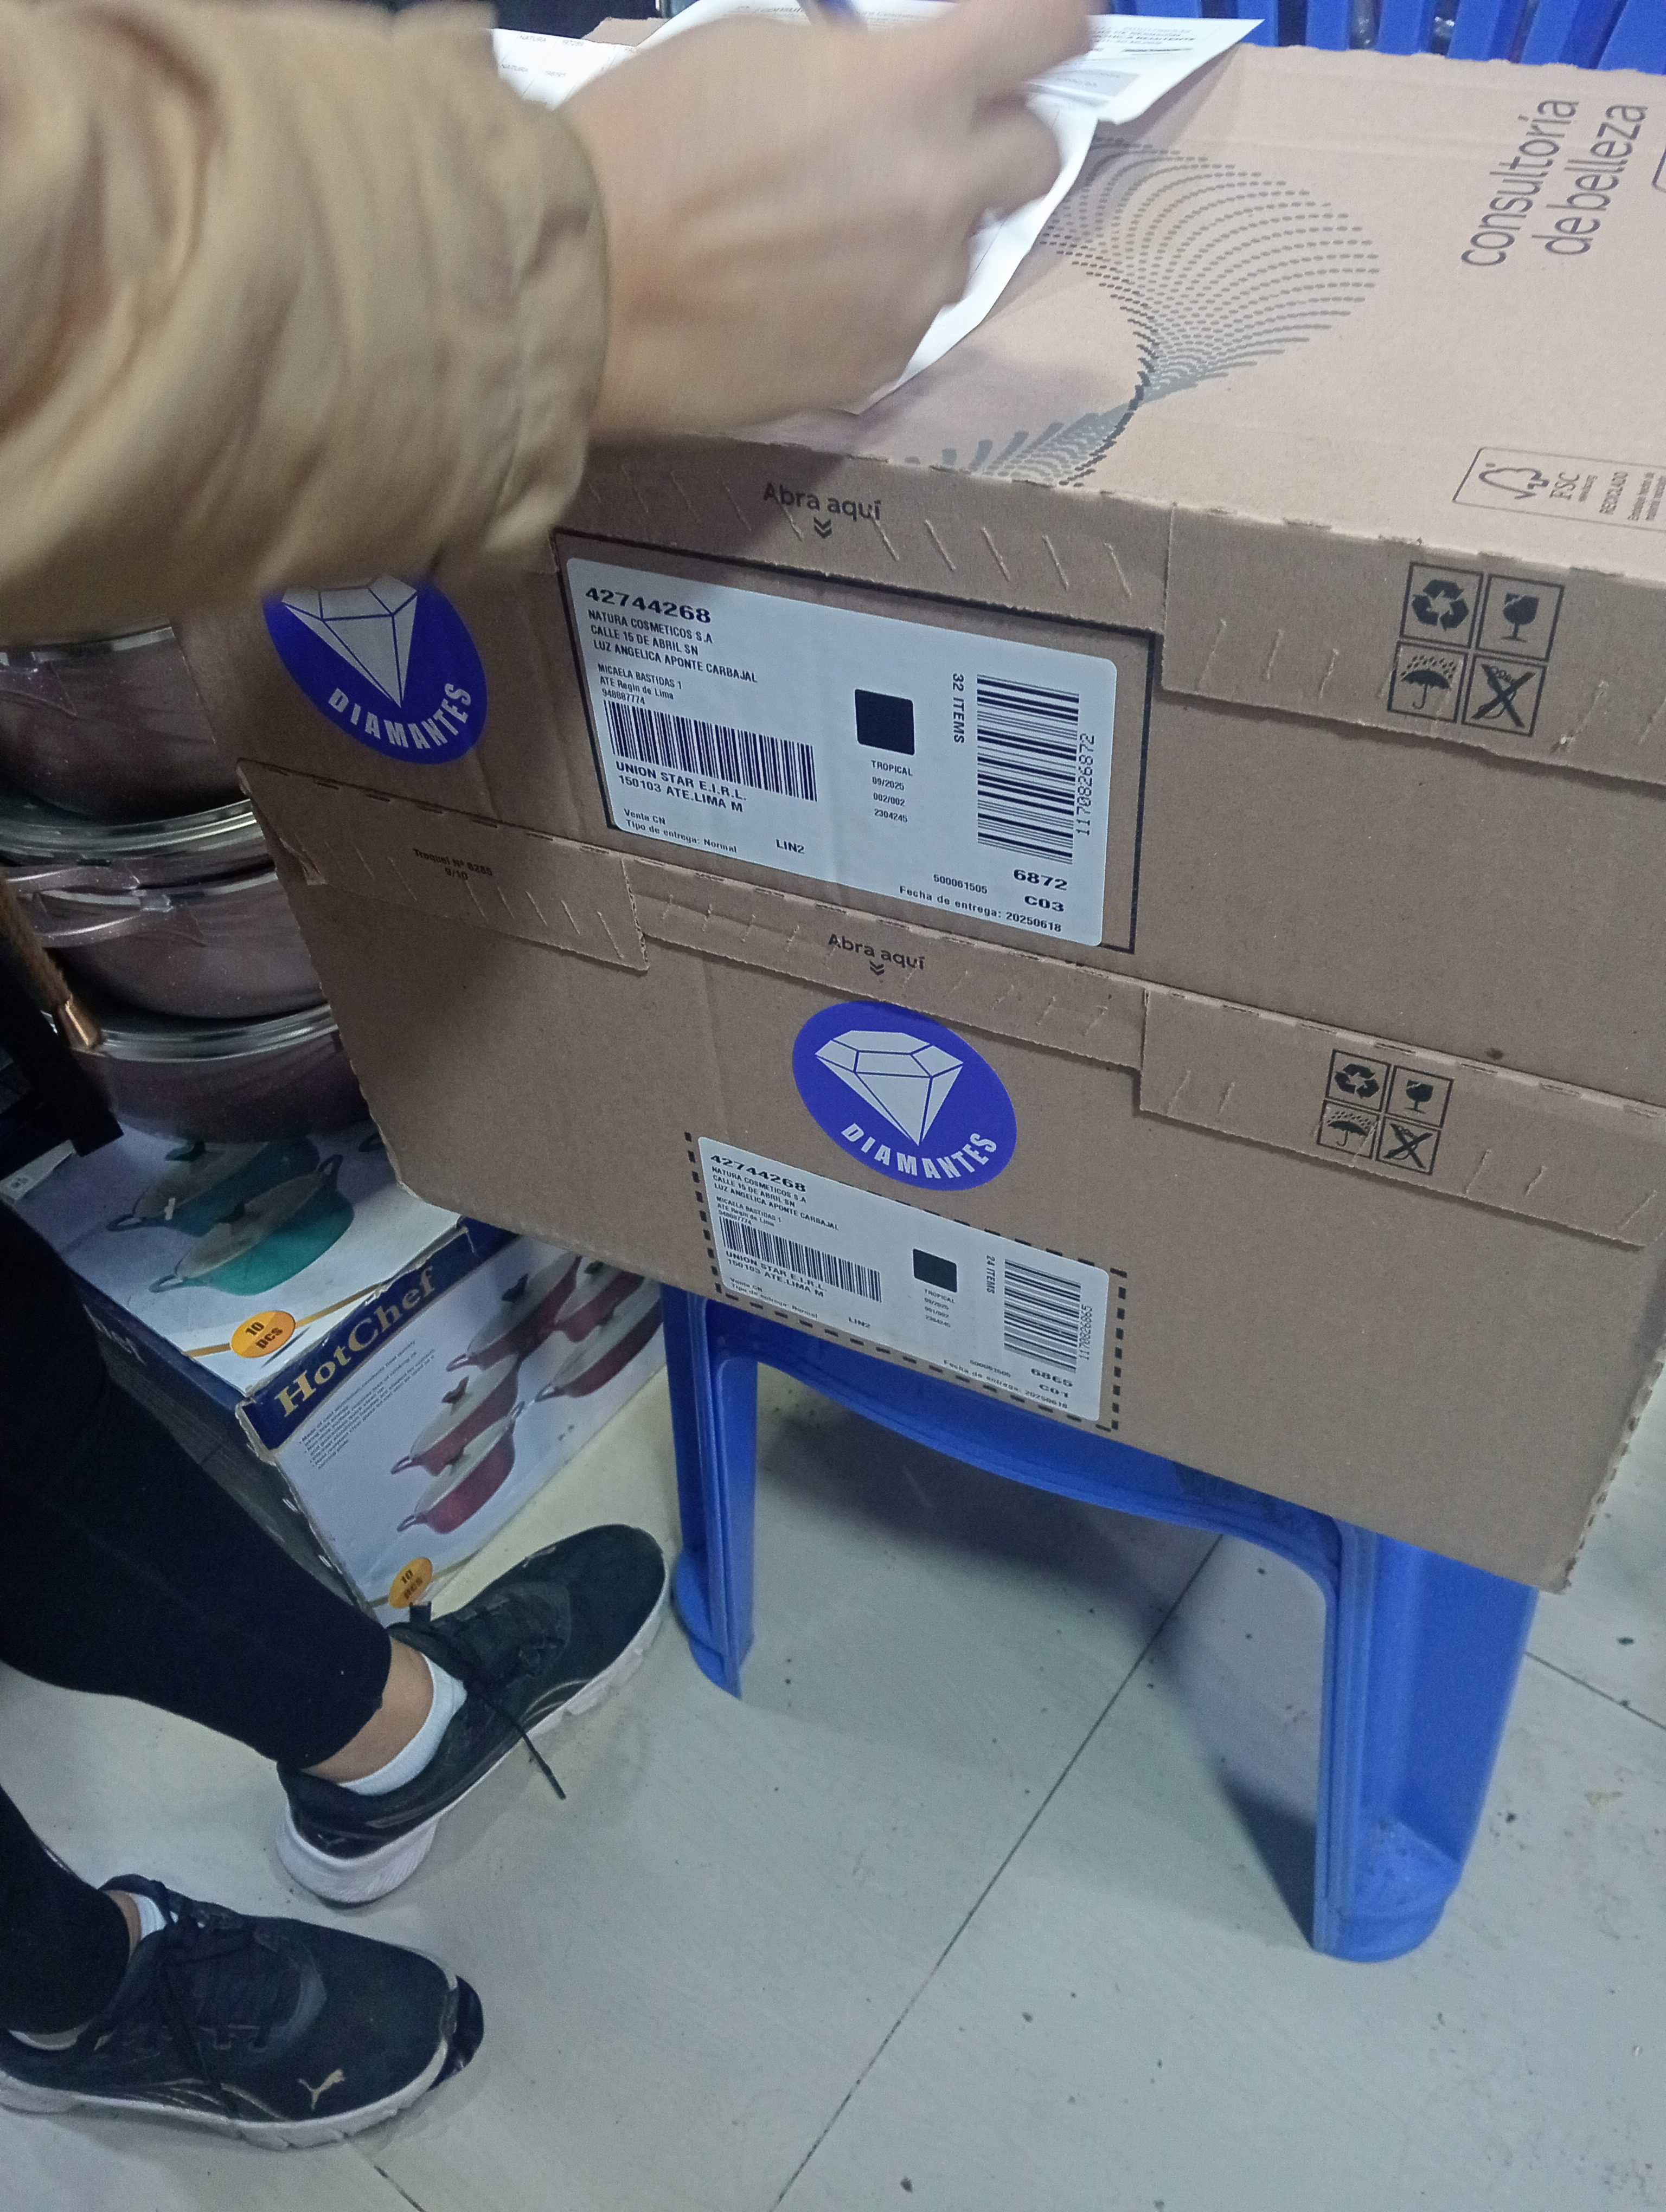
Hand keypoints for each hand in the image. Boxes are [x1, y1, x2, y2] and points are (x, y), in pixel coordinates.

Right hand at [563, 0, 1089, 433]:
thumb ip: (851, 65)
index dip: (1057, 21)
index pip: (1043, 31)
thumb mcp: (750, 48)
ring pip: (965, 247)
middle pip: (1034, 154)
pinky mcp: (879, 365)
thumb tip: (886, 84)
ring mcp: (913, 291)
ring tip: (836, 234)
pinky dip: (877, 298)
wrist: (584, 287)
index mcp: (911, 91)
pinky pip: (909, 317)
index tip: (1059, 26)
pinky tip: (804, 294)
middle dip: (998, 138)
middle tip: (939, 140)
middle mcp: (936, 194)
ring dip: (926, 228)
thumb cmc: (644, 144)